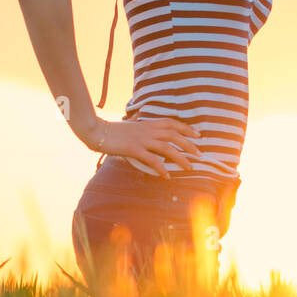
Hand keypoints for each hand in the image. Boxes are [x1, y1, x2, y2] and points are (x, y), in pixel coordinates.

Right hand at [87, 117, 203, 178]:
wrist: (97, 131)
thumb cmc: (113, 130)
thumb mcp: (130, 125)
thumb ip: (139, 123)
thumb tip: (143, 121)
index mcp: (149, 123)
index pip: (173, 124)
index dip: (187, 129)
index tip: (198, 135)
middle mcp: (149, 130)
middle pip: (175, 136)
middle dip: (190, 145)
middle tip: (200, 155)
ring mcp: (142, 139)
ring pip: (167, 148)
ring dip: (180, 158)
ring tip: (190, 167)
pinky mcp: (134, 149)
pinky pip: (152, 159)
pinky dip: (161, 168)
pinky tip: (167, 176)